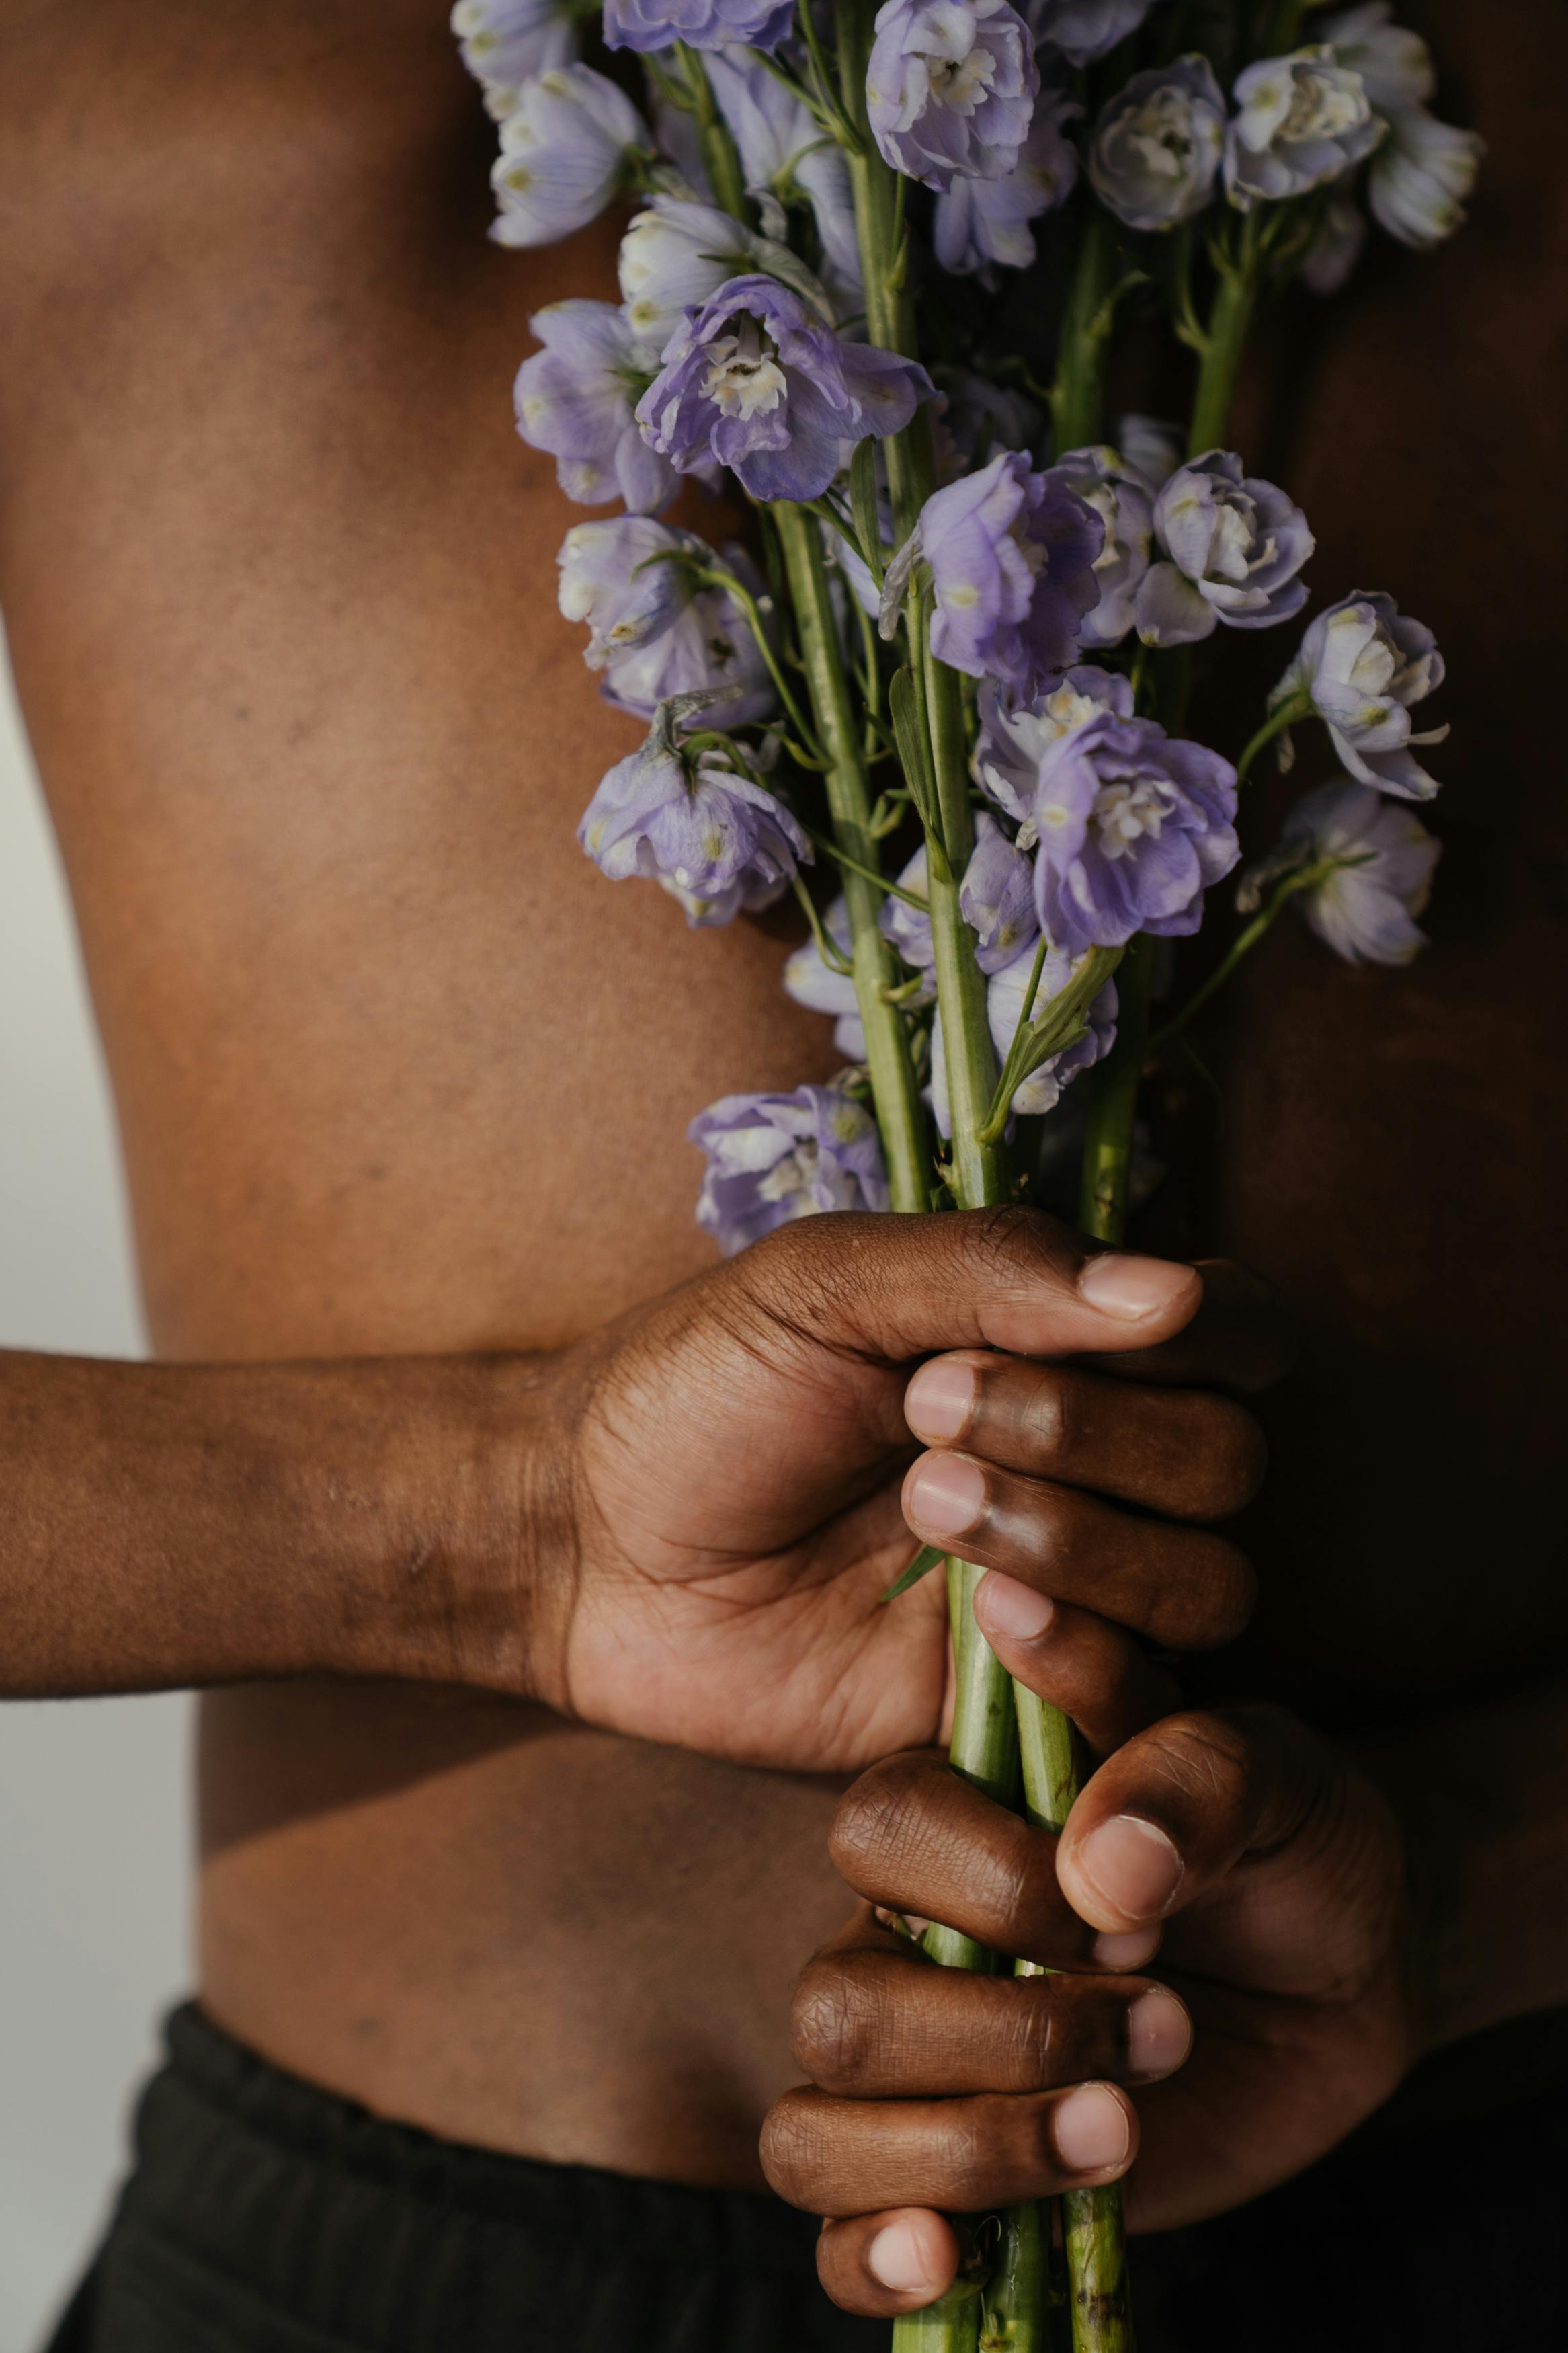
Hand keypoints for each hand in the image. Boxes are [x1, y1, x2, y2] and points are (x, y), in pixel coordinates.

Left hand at [514, 1204, 1285, 1768]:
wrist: (586, 1544)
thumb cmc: (700, 1388)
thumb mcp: (827, 1284)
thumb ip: (995, 1268)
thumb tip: (1174, 1291)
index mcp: (1064, 1344)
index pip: (1235, 1332)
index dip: (1211, 1332)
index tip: (1099, 1328)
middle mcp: (1097, 1469)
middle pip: (1228, 1460)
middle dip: (1094, 1432)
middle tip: (927, 1409)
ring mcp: (1069, 1595)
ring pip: (1207, 1583)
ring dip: (1080, 1536)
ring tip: (922, 1507)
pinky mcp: (1024, 1712)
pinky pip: (1138, 1710)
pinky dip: (1084, 1656)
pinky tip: (975, 1617)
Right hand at [759, 1663, 1417, 2316]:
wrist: (1346, 1969)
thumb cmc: (1285, 1844)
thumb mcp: (1270, 1773)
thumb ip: (1186, 1776)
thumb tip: (1101, 1864)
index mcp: (953, 1809)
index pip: (885, 1830)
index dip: (1002, 1891)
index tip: (1139, 1927)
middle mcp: (903, 1935)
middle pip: (843, 2004)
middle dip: (1006, 2040)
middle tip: (1163, 2031)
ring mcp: (918, 2067)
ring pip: (818, 2132)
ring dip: (968, 2152)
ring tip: (1118, 2137)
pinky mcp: (951, 2182)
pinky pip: (837, 2239)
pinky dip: (871, 2261)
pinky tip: (947, 2258)